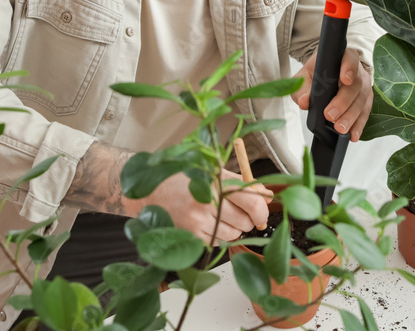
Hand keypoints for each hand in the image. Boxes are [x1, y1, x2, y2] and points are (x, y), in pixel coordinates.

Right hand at [138, 171, 270, 242]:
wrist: (149, 194)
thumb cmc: (181, 180)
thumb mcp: (211, 173)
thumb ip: (240, 183)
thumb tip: (265, 195)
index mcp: (215, 183)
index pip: (252, 201)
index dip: (262, 209)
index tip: (262, 212)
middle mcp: (207, 204)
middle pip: (245, 221)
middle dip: (247, 219)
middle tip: (239, 212)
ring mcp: (198, 223)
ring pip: (233, 235)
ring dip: (233, 228)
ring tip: (219, 216)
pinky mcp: (191, 237)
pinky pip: (218, 243)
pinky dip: (218, 235)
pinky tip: (207, 223)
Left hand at [292, 48, 373, 141]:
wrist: (328, 74)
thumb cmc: (318, 72)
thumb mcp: (306, 75)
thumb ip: (302, 87)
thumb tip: (304, 102)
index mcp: (343, 58)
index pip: (350, 59)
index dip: (349, 68)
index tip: (345, 80)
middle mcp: (358, 71)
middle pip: (355, 86)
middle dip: (343, 102)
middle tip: (330, 115)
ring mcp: (364, 87)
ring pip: (361, 101)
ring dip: (351, 117)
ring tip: (340, 129)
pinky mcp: (366, 101)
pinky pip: (365, 113)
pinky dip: (358, 125)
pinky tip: (353, 134)